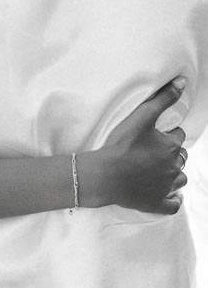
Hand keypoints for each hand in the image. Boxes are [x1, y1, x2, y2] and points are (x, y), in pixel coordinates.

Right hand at [85, 78, 186, 214]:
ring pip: (179, 180)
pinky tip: (169, 196)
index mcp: (171, 147)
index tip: (155, 136)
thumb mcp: (141, 117)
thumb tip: (182, 83)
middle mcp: (173, 167)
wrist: (104, 175)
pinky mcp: (155, 203)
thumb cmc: (120, 145)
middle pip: (180, 158)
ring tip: (159, 172)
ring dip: (173, 175)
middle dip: (171, 155)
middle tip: (153, 153)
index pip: (178, 137)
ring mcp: (165, 187)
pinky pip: (172, 205)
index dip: (168, 135)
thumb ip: (163, 99)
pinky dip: (173, 200)